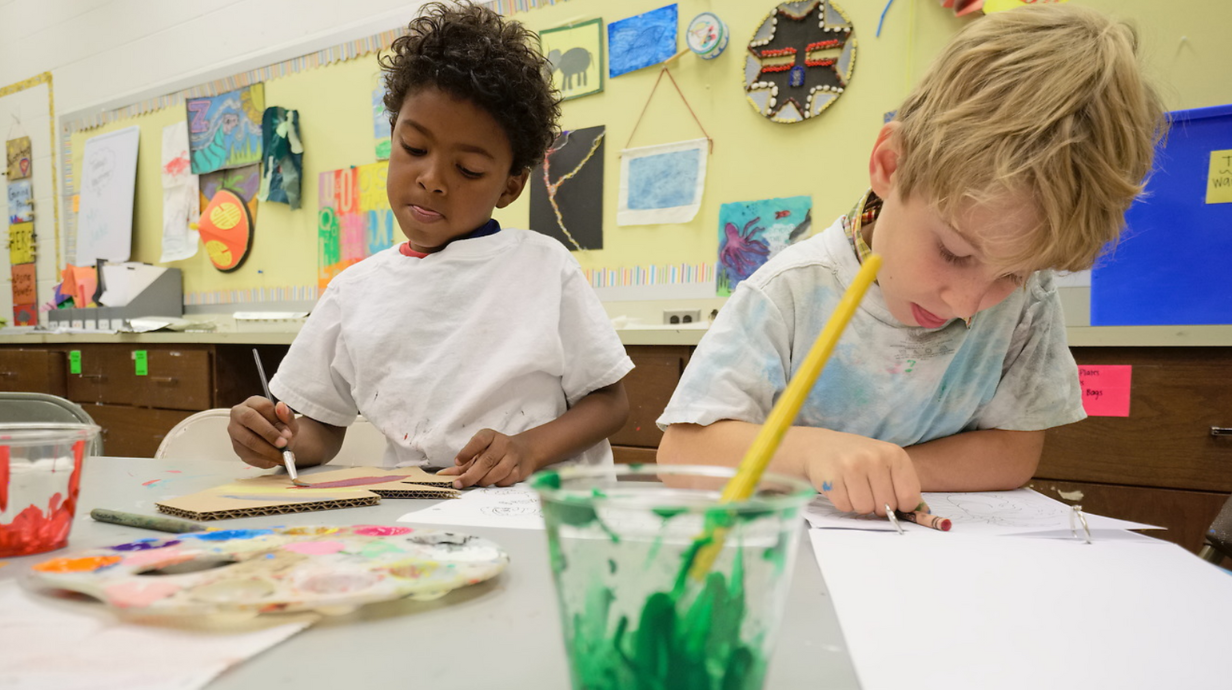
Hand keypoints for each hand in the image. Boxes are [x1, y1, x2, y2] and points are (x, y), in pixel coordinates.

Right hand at [228, 396, 297, 468]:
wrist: (278, 442)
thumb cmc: (281, 428)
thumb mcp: (289, 422)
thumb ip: (287, 415)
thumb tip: (281, 406)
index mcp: (253, 403)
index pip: (262, 406)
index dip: (276, 419)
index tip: (288, 434)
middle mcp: (239, 414)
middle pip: (249, 419)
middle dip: (268, 433)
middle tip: (283, 445)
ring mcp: (235, 431)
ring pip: (249, 440)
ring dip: (268, 450)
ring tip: (283, 456)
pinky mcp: (236, 447)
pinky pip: (249, 454)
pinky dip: (264, 459)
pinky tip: (275, 460)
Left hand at [437, 428, 537, 488]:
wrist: (525, 451)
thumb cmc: (496, 451)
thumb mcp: (479, 451)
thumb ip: (462, 464)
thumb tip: (442, 475)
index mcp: (490, 436)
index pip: (478, 441)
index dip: (467, 452)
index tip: (457, 462)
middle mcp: (503, 443)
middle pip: (487, 461)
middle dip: (471, 475)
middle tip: (459, 483)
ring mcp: (513, 456)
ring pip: (498, 472)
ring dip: (484, 481)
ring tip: (478, 482)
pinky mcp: (520, 469)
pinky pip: (506, 480)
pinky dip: (497, 483)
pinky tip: (493, 481)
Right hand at [804, 430, 922, 516]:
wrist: (820, 446)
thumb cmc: (859, 459)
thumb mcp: (886, 464)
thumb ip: (904, 486)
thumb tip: (924, 513)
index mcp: (894, 454)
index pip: (908, 497)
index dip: (900, 505)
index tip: (890, 497)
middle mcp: (874, 458)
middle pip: (886, 506)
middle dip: (877, 505)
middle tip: (866, 489)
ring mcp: (852, 466)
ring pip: (865, 509)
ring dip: (858, 505)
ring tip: (852, 487)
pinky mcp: (832, 478)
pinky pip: (845, 507)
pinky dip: (843, 502)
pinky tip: (840, 486)